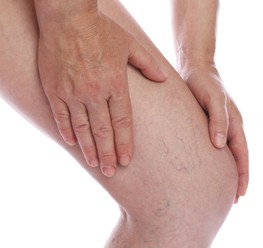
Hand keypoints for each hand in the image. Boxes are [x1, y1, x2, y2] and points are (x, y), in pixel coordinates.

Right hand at [37, 12, 166, 176]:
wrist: (67, 16)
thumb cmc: (100, 29)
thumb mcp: (129, 44)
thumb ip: (148, 64)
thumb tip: (164, 79)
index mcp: (115, 84)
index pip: (123, 122)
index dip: (125, 143)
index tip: (127, 160)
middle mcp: (95, 92)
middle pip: (104, 131)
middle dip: (108, 154)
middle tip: (112, 172)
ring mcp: (73, 92)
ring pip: (83, 128)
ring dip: (89, 149)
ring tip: (95, 164)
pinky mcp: (54, 89)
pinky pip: (61, 116)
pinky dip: (67, 132)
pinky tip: (73, 145)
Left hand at [181, 64, 248, 201]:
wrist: (194, 70)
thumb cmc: (204, 83)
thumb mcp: (213, 100)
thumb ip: (218, 120)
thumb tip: (220, 145)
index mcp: (234, 124)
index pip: (242, 155)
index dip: (242, 174)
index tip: (240, 194)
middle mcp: (229, 128)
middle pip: (236, 158)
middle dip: (236, 178)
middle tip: (232, 199)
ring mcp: (219, 127)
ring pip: (226, 154)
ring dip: (225, 172)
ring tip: (220, 188)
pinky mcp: (207, 125)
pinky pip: (214, 146)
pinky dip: (214, 160)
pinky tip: (206, 167)